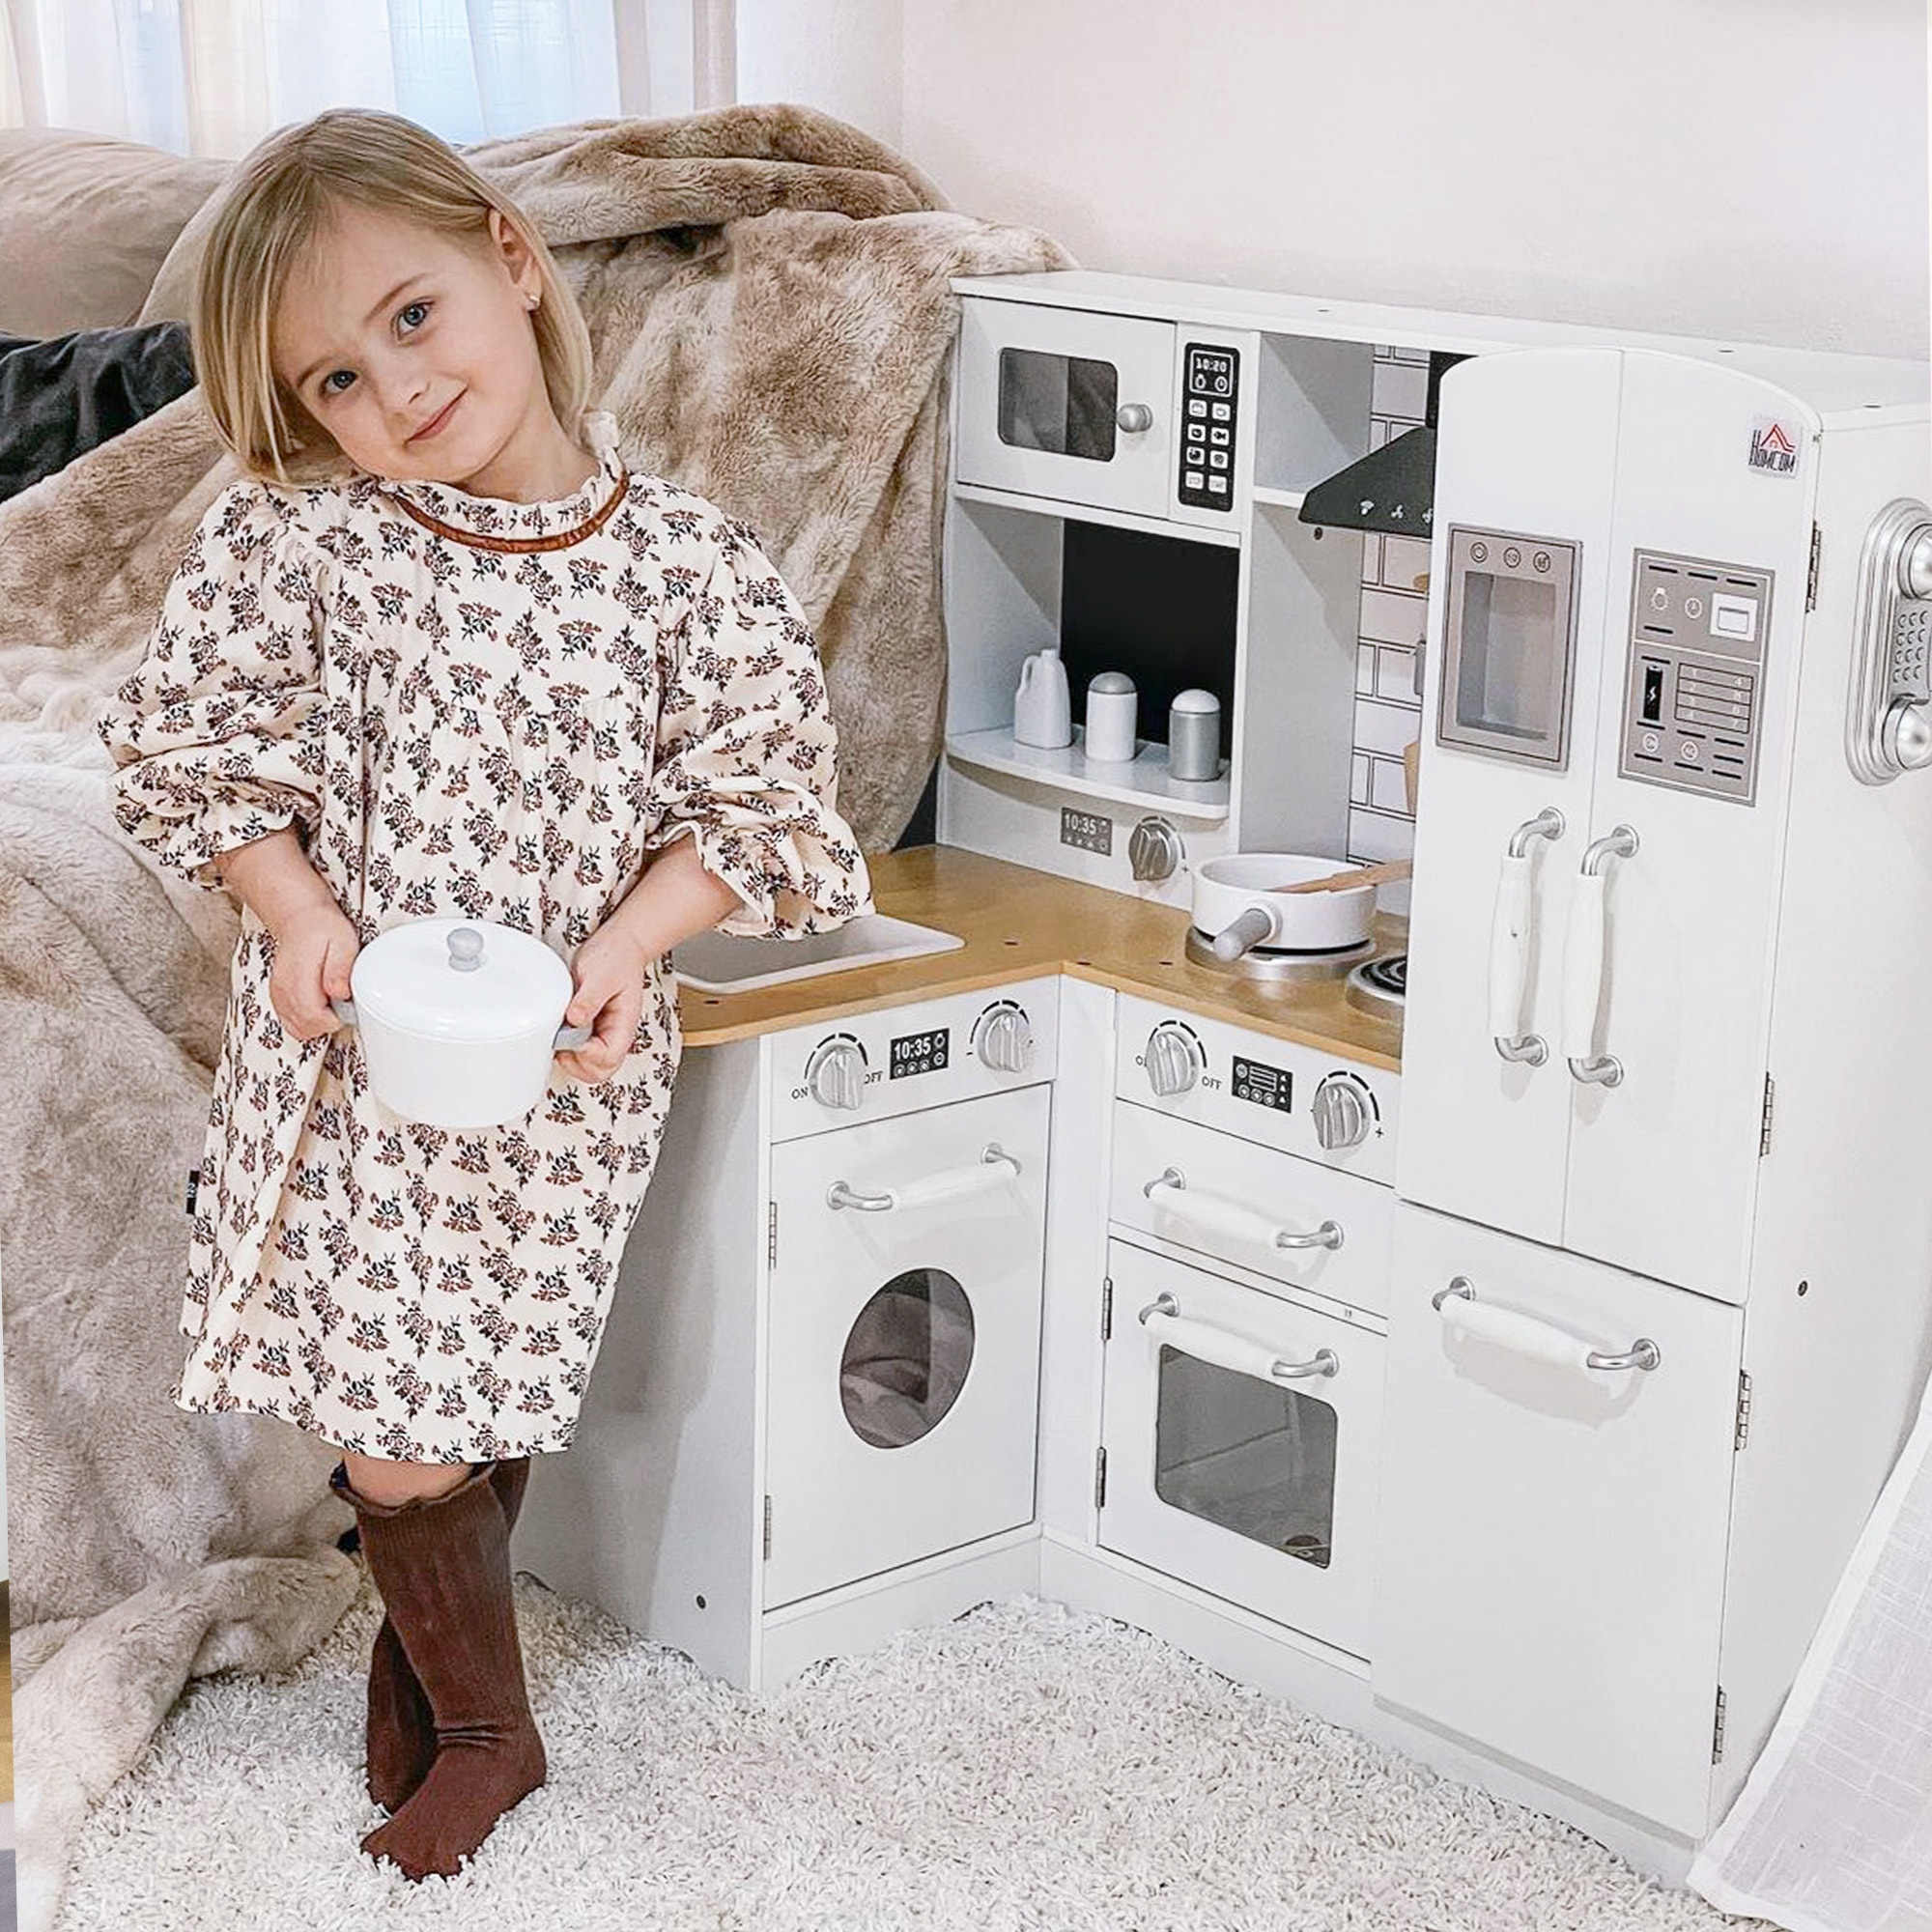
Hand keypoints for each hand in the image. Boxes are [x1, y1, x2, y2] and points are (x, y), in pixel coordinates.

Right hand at [268, 902, 359, 1042]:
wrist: (299, 917)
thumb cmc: (323, 928)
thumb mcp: (343, 942)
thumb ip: (341, 970)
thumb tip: (340, 994)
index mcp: (299, 977)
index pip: (313, 1017)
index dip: (334, 1020)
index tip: (345, 1008)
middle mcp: (283, 989)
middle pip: (304, 1028)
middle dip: (327, 1024)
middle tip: (340, 1004)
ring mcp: (278, 994)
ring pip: (296, 1029)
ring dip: (317, 1024)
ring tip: (330, 1003)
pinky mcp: (277, 996)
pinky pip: (290, 1022)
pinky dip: (306, 1021)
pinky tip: (319, 1006)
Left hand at [557, 919, 651, 1084]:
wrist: (619, 947)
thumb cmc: (616, 959)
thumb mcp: (602, 974)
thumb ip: (589, 999)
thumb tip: (574, 1021)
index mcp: (623, 1025)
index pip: (608, 1057)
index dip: (586, 1054)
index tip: (570, 1036)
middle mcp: (614, 1035)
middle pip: (600, 1072)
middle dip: (578, 1065)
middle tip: (561, 1044)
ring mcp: (603, 1035)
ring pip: (590, 1068)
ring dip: (572, 1061)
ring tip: (559, 1039)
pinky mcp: (590, 1031)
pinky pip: (580, 1055)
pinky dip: (567, 1052)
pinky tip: (559, 1035)